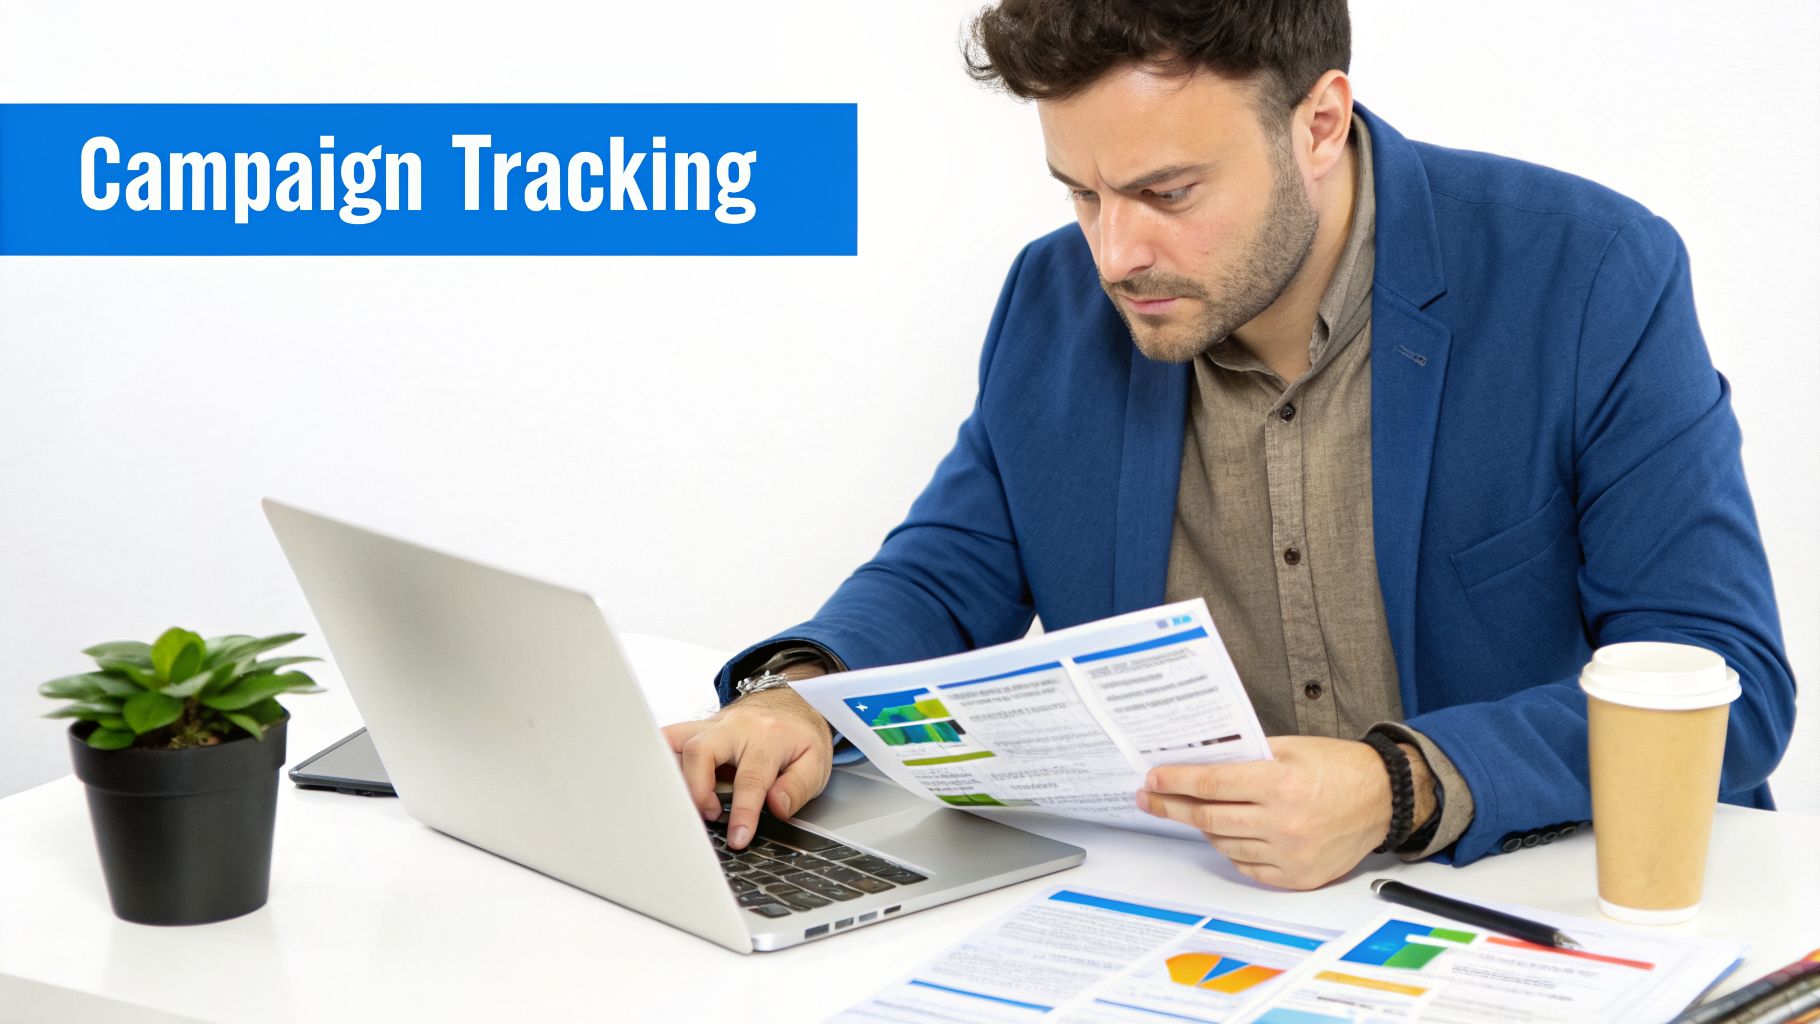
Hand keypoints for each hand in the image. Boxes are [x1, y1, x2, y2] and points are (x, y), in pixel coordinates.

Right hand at [660, 678, 832, 850]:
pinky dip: (661, 759)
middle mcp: (735, 728)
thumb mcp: (816, 763)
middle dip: (698, 790)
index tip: (738, 838)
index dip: (742, 812)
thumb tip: (776, 807)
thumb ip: (798, 787)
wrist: (790, 704)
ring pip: (676, 741)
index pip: (751, 777)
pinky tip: (665, 783)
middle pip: (701, 750)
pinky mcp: (697, 729)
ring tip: (685, 803)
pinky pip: (669, 738)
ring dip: (674, 776)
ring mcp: (712, 726)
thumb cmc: (800, 737)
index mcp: (769, 737)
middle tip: (711, 816)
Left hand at [1136, 735, 1436, 889]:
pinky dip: (1232, 849)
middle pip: (1210, 818)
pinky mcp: (1297, 876)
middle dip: (1173, 807)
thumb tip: (1199, 759)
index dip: (1176, 782)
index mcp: (1280, 784)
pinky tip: (1228, 834)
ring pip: (1224, 844)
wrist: (1383, 799)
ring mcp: (1290, 854)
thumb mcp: (1290, 748)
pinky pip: (1247, 866)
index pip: (1212, 784)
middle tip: (1150, 799)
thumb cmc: (1338, 767)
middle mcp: (1284, 823)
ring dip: (1204, 828)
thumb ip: (1246, 755)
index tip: (1153, 779)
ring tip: (1193, 812)